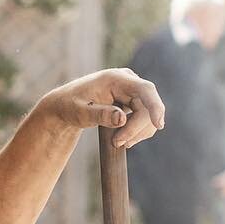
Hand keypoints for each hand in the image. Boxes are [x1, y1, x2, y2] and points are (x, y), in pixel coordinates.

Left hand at [42, 68, 165, 149]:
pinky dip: (138, 131)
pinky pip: (144, 117)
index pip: (144, 90)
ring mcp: (132, 91)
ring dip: (138, 132)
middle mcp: (128, 81)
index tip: (159, 125)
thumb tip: (122, 119)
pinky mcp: (132, 101)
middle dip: (136, 128)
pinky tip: (125, 140)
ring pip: (148, 114)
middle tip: (118, 144)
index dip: (154, 106)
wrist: (66, 105)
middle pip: (147, 106)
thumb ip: (99, 115)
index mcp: (116, 79)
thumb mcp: (80, 113)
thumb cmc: (70, 107)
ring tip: (118, 143)